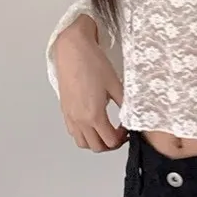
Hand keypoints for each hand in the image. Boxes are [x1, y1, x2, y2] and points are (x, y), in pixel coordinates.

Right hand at [54, 19, 126, 152]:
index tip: (127, 129)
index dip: (122, 139)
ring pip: (83, 142)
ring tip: (106, 129)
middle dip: (110, 144)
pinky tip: (92, 121)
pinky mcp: (65, 109)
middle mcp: (80, 119)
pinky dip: (84, 134)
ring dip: (96, 141)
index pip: (110, 141)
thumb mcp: (115, 84)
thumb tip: (131, 115)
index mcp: (94, 115)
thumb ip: (124, 103)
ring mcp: (70, 116)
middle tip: (119, 133)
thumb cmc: (93, 63)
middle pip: (96, 147)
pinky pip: (73, 132)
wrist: (72, 49)